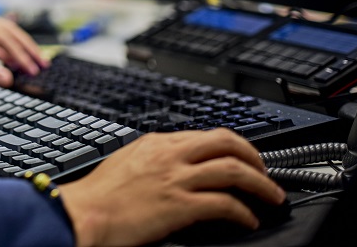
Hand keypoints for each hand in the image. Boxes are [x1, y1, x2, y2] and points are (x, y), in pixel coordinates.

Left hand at [0, 8, 45, 85]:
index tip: (32, 67)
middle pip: (5, 30)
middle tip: (41, 63)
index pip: (1, 34)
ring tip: (32, 65)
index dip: (19, 52)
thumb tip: (8, 78)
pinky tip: (12, 64)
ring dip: (15, 49)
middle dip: (24, 47)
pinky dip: (1, 52)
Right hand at [57, 128, 285, 246]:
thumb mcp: (127, 162)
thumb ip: (153, 158)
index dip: (232, 146)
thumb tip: (174, 165)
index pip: (206, 135)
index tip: (243, 159)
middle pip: (227, 143)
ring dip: (261, 184)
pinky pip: (224, 204)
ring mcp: (176, 179)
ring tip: (272, 197)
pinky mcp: (179, 206)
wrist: (84, 212)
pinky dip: (243, 212)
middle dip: (255, 157)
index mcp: (157, 142)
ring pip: (234, 170)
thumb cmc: (99, 195)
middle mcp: (170, 155)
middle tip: (266, 172)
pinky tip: (248, 221)